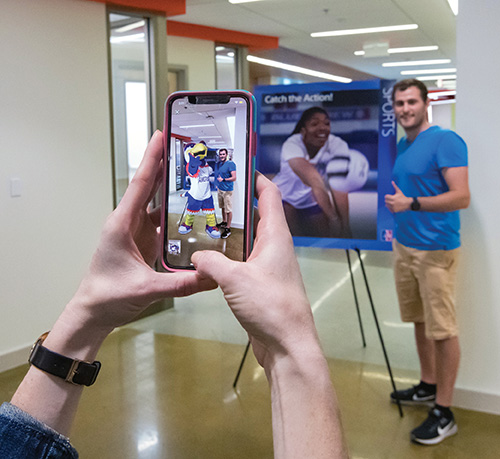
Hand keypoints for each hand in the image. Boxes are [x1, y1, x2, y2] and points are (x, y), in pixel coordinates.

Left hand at [65, 131, 216, 334]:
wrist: (94, 311)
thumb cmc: (107, 296)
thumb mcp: (146, 289)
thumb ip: (181, 284)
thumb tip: (209, 276)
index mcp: (122, 225)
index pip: (141, 184)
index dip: (152, 159)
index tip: (161, 136)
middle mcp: (128, 223)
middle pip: (150, 187)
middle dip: (165, 164)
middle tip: (183, 146)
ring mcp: (136, 232)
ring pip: (157, 203)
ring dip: (172, 188)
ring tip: (192, 173)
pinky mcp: (143, 242)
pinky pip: (161, 221)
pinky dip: (175, 212)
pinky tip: (190, 209)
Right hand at [191, 174, 318, 367]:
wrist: (287, 345)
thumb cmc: (271, 307)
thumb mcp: (235, 279)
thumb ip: (211, 262)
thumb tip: (196, 256)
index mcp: (276, 236)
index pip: (269, 195)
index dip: (255, 178)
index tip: (236, 168)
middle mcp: (274, 247)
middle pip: (255, 216)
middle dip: (233, 205)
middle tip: (207, 198)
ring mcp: (268, 265)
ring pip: (246, 240)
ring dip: (227, 234)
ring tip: (201, 226)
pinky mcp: (260, 283)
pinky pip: (241, 262)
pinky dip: (226, 257)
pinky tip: (207, 261)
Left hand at [385, 181, 412, 212]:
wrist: (408, 204)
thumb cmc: (403, 197)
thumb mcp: (399, 191)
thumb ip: (395, 186)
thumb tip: (392, 181)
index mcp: (393, 198)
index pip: (385, 197)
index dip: (387, 196)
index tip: (390, 196)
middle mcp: (392, 203)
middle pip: (385, 201)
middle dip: (387, 200)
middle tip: (391, 199)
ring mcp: (393, 207)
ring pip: (386, 205)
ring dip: (388, 203)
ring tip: (392, 202)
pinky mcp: (394, 211)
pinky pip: (389, 209)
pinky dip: (390, 207)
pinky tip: (393, 205)